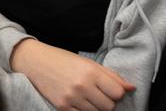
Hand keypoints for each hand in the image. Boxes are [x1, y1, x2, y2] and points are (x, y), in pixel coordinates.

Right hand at [10, 38, 134, 110]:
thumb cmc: (62, 59)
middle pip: (109, 106)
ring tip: (86, 96)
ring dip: (95, 107)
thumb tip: (132, 88)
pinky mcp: (62, 107)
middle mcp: (82, 85)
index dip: (116, 92)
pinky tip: (77, 101)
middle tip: (96, 93)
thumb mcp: (87, 62)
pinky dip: (83, 110)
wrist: (34, 61)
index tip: (108, 88)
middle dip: (106, 101)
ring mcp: (72, 98)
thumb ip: (111, 75)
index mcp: (90, 71)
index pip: (117, 93)